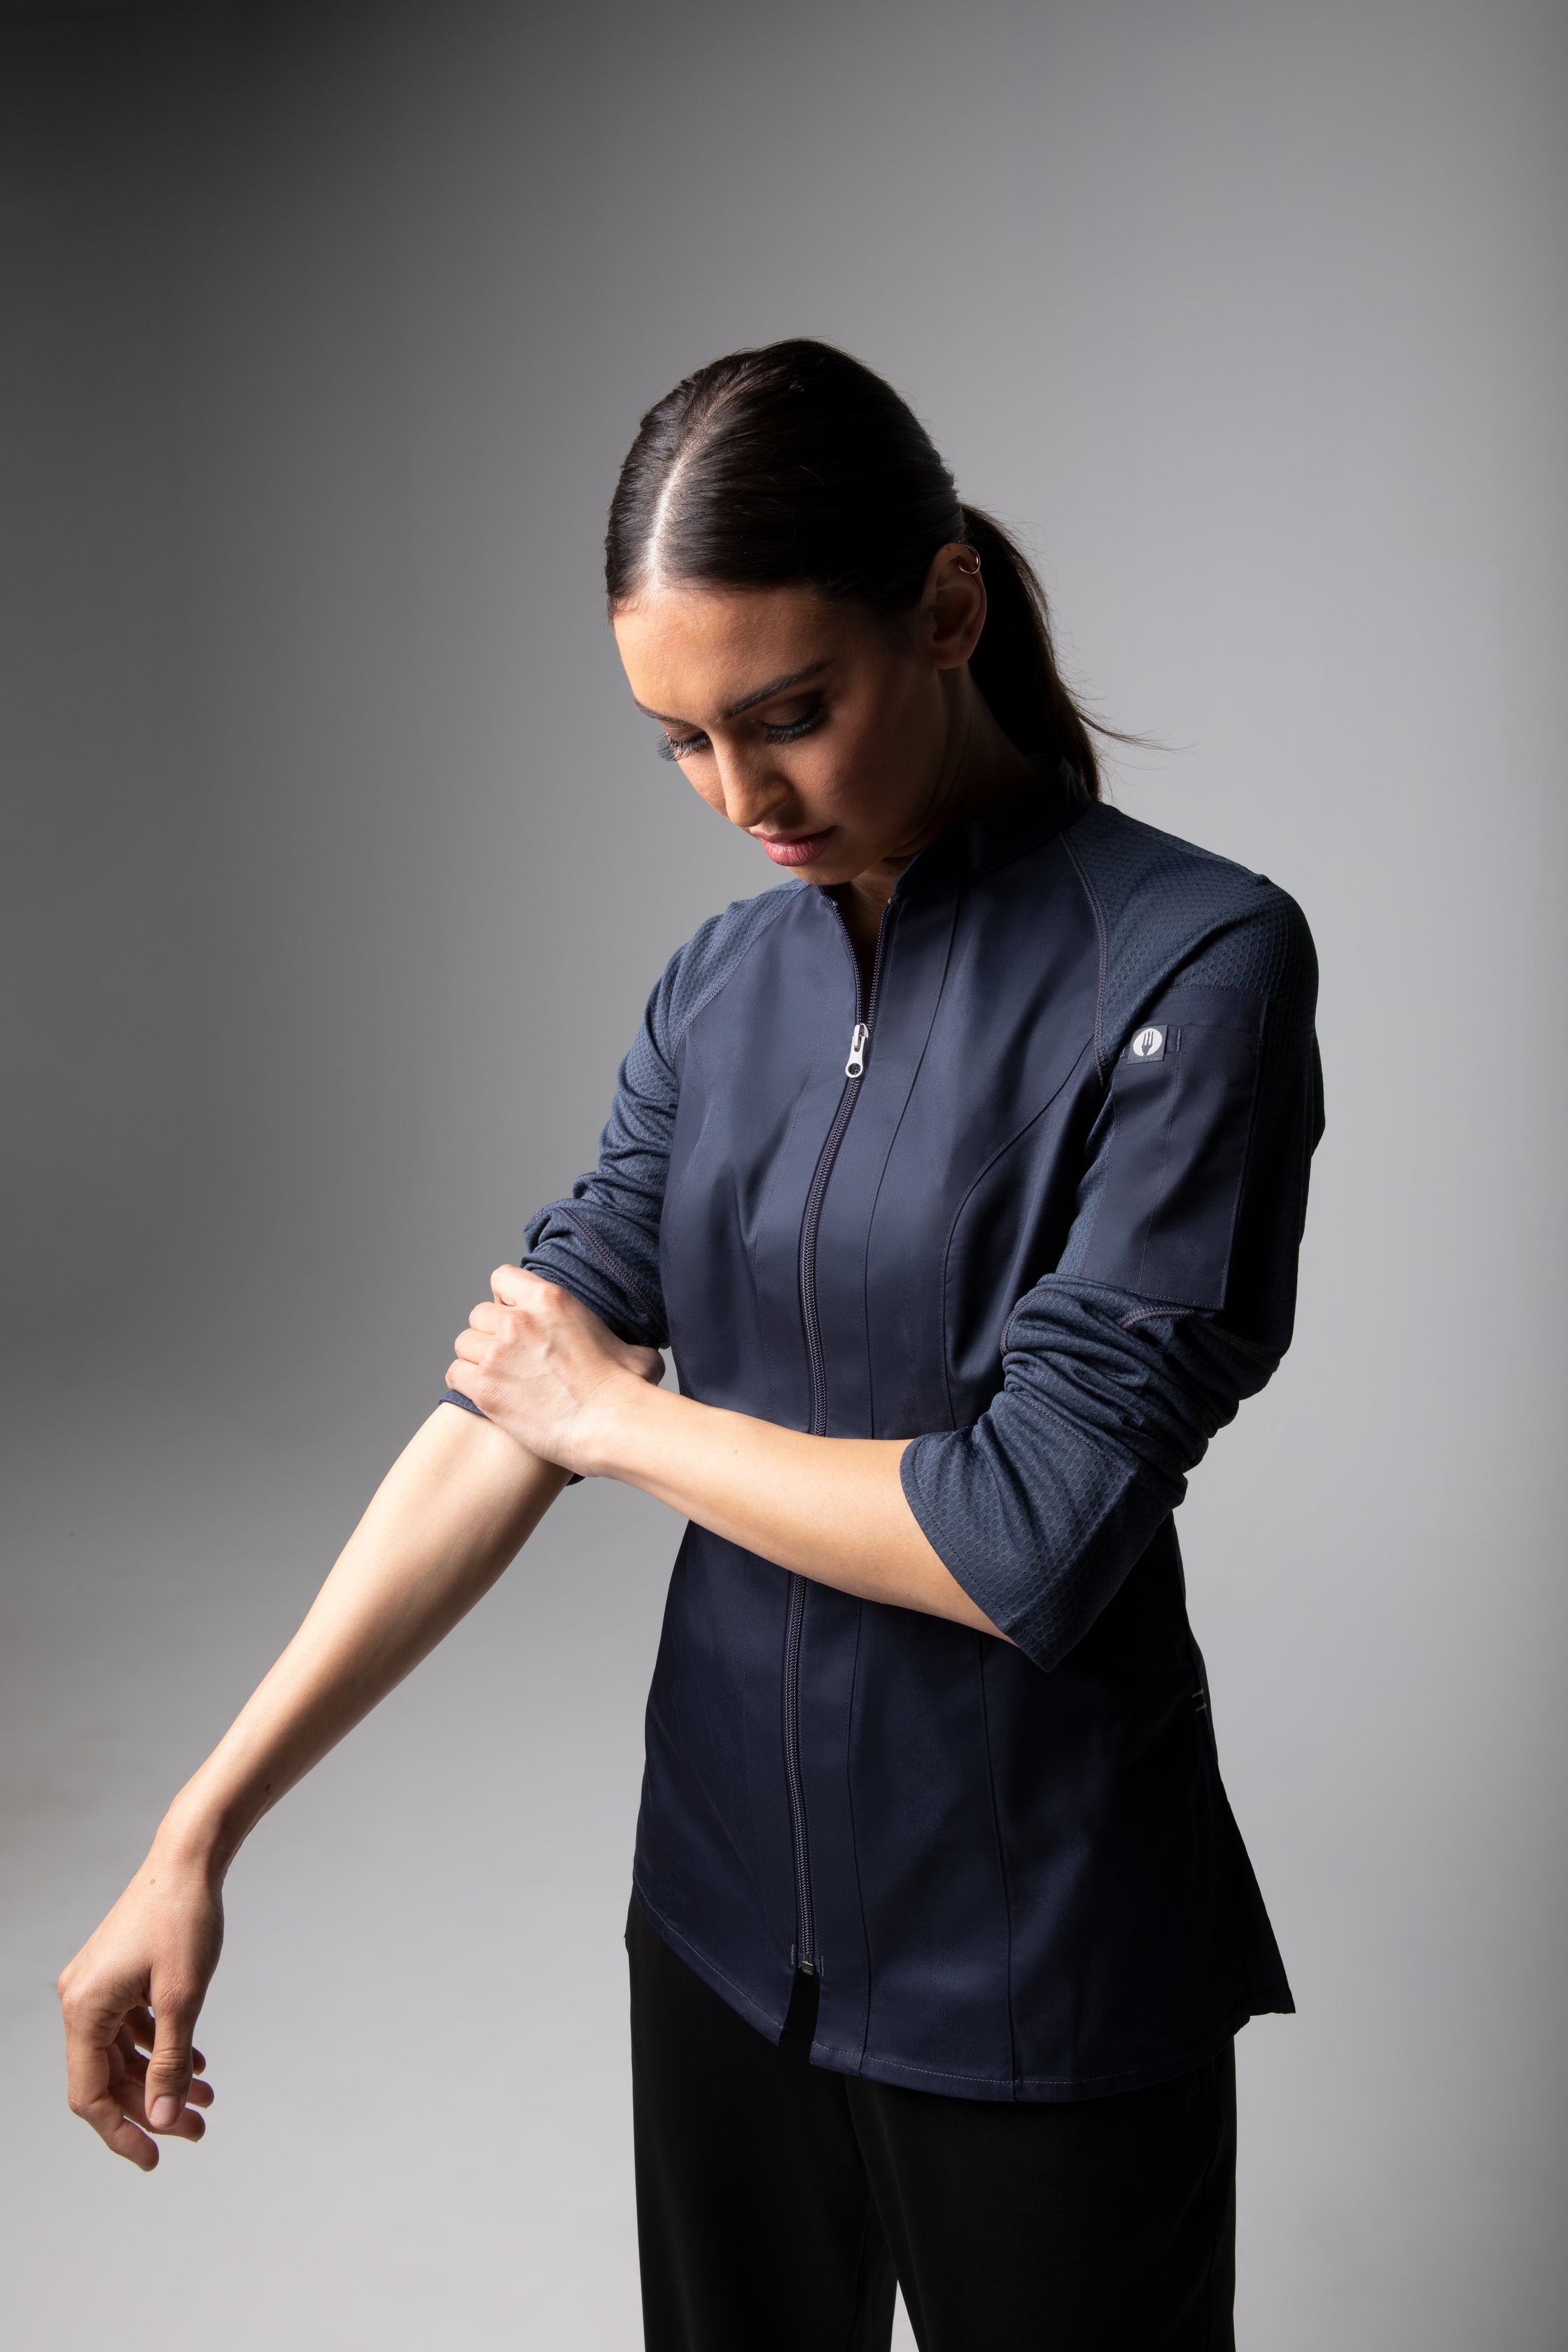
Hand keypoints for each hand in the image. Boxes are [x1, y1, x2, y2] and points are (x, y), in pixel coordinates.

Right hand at [58, 1837, 221, 2169]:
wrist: (190, 1858)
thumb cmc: (184, 1920)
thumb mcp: (182, 1999)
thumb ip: (169, 2063)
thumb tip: (160, 2118)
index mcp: (84, 2010)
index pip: (89, 2095)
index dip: (120, 2132)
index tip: (155, 2159)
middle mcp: (81, 2000)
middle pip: (110, 2077)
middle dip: (153, 2107)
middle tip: (198, 2129)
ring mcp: (98, 1986)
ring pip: (124, 2054)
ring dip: (161, 2079)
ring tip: (206, 2099)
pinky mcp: (117, 1974)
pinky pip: (132, 2027)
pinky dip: (161, 2046)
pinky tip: (197, 2062)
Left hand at [447, 1266, 663, 1471]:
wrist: (610, 1425)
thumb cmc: (626, 1390)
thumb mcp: (633, 1350)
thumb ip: (622, 1342)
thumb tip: (640, 1352)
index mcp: (550, 1299)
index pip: (502, 1278)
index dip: (507, 1299)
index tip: (517, 1319)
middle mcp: (517, 1321)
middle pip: (479, 1314)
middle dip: (491, 1333)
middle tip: (510, 1357)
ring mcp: (497, 1353)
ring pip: (464, 1343)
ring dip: (476, 1358)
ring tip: (498, 1377)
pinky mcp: (484, 1386)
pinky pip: (455, 1373)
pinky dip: (467, 1383)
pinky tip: (487, 1393)